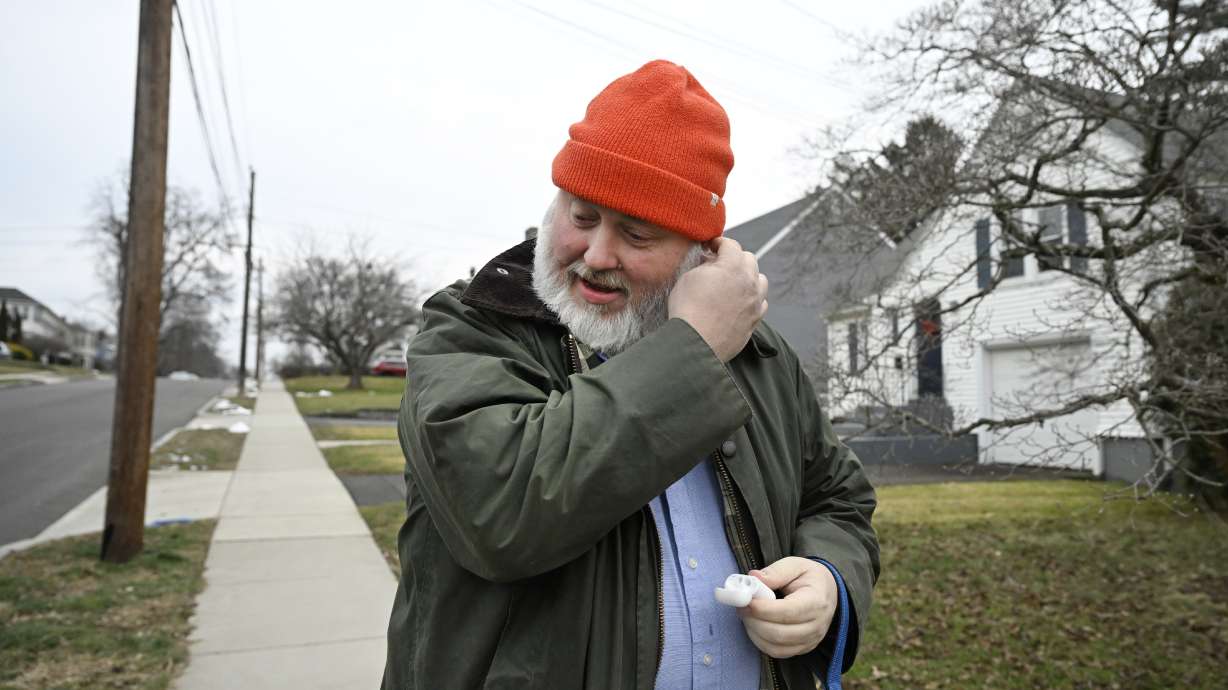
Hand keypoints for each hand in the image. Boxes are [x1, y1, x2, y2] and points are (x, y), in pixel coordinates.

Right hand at [667, 237, 768, 361]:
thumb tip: (710, 262)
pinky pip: (761, 302)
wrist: (695, 343)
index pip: (731, 245)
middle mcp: (749, 282)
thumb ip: (704, 265)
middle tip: (719, 264)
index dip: (719, 243)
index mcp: (732, 267)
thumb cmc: (688, 311)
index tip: (712, 247)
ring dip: (749, 277)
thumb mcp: (688, 277)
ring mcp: (755, 301)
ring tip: (733, 283)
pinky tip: (740, 301)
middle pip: (749, 259)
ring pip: (760, 280)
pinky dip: (752, 298)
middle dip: (735, 258)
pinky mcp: (755, 319)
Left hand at [737, 557, 836, 658]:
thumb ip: (775, 572)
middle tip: (741, 607)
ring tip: (747, 615)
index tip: (745, 601)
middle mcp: (816, 625)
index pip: (787, 611)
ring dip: (755, 632)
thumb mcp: (795, 565)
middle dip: (754, 621)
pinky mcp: (803, 648)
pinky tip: (755, 626)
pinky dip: (761, 642)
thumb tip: (753, 578)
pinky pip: (778, 652)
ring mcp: (811, 640)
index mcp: (816, 601)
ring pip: (776, 646)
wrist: (828, 592)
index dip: (763, 609)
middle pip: (779, 633)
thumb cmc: (809, 577)